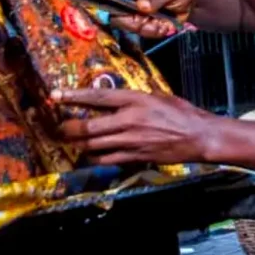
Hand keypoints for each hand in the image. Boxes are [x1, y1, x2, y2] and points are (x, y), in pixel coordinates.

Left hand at [53, 87, 216, 164]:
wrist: (198, 136)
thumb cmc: (179, 113)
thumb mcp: (155, 96)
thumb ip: (132, 99)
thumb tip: (112, 100)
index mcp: (134, 99)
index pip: (97, 96)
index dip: (74, 96)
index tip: (56, 96)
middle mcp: (128, 120)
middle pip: (89, 126)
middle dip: (69, 129)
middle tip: (58, 128)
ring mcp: (130, 140)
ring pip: (94, 145)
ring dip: (79, 144)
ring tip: (70, 142)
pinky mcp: (135, 156)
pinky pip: (106, 159)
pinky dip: (95, 157)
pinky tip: (90, 155)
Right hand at [109, 0, 196, 37]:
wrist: (192, 5)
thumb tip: (141, 6)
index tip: (111, 5)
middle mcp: (132, 1)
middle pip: (117, 15)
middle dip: (134, 22)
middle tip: (152, 19)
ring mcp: (137, 14)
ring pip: (131, 27)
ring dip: (149, 28)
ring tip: (165, 21)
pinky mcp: (144, 25)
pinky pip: (144, 34)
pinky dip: (156, 32)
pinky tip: (166, 25)